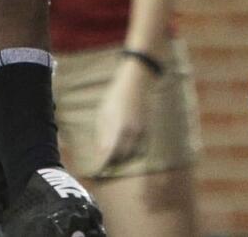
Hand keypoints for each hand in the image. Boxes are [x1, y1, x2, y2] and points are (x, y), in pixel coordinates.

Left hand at [94, 57, 150, 172]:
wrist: (137, 81)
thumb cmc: (116, 95)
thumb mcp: (104, 111)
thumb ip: (102, 133)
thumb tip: (101, 151)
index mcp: (119, 127)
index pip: (112, 153)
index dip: (106, 162)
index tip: (100, 167)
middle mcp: (132, 132)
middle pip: (123, 156)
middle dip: (115, 162)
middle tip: (106, 164)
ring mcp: (141, 131)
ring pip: (133, 153)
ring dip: (124, 158)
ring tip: (115, 157)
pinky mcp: (147, 129)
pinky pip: (140, 147)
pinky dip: (133, 151)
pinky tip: (125, 148)